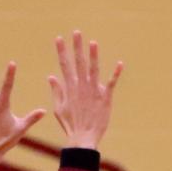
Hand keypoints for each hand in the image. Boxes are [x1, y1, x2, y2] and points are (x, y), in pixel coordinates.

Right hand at [48, 31, 121, 148]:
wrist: (83, 138)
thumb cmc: (70, 125)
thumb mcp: (59, 108)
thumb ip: (56, 91)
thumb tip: (51, 76)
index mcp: (70, 88)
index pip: (65, 65)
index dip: (62, 51)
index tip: (59, 38)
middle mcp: (81, 87)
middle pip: (78, 63)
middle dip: (77, 47)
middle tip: (76, 32)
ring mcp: (93, 92)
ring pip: (93, 70)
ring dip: (93, 56)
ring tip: (93, 43)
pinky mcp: (105, 98)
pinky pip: (110, 84)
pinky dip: (115, 74)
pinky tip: (120, 64)